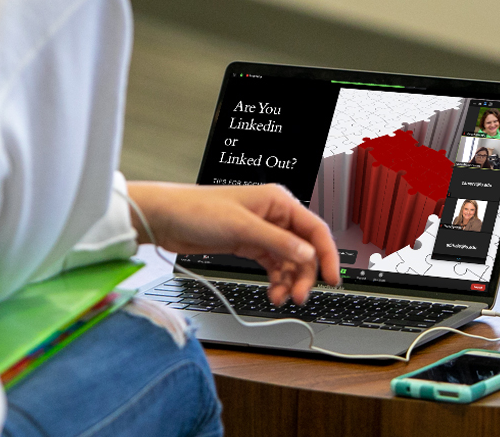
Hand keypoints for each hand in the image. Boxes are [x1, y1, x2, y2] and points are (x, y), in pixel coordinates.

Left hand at [126, 182, 339, 305]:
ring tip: (280, 298)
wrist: (166, 218)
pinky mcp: (248, 244)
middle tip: (299, 297)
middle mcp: (273, 215)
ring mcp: (261, 231)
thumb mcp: (241, 227)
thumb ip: (278, 242)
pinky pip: (273, 265)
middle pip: (304, 248)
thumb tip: (308, 255)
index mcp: (277, 201)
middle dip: (304, 274)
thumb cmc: (198, 210)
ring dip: (289, 281)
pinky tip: (272, 292)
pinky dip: (276, 280)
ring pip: (289, 260)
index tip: (332, 279)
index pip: (315, 229)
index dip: (326, 254)